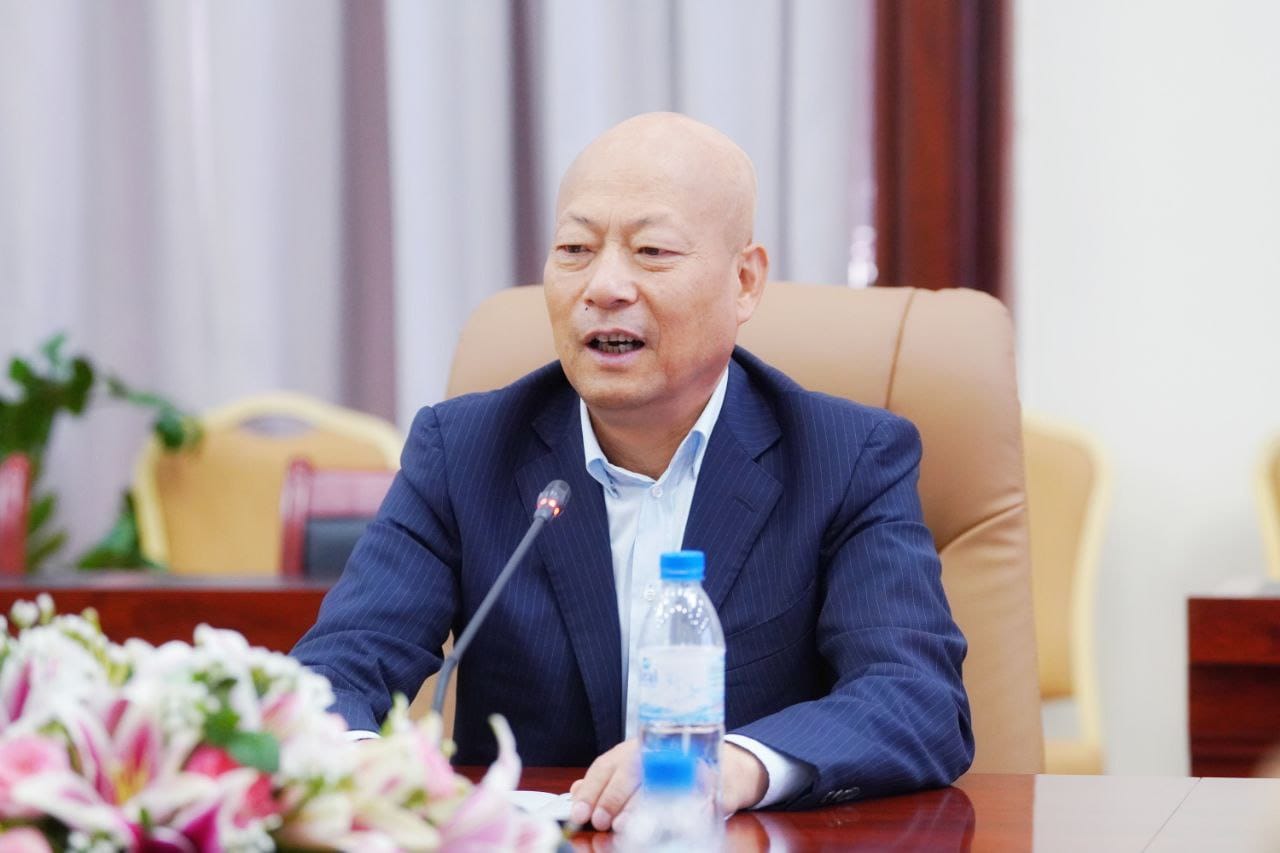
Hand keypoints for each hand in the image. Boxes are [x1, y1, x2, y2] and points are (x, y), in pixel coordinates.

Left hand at [568, 739, 769, 831]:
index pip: (608, 765)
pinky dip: (677, 810)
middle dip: (613, 798)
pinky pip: (693, 796)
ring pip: (659, 783)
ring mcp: (688, 764)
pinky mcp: (713, 782)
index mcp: (638, 747)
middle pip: (631, 770)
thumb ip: (607, 782)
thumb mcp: (637, 771)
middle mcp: (661, 751)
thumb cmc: (673, 771)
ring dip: (638, 807)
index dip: (592, 788)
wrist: (726, 768)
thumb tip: (575, 791)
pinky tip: (665, 824)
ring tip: (624, 826)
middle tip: (601, 820)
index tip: (581, 811)